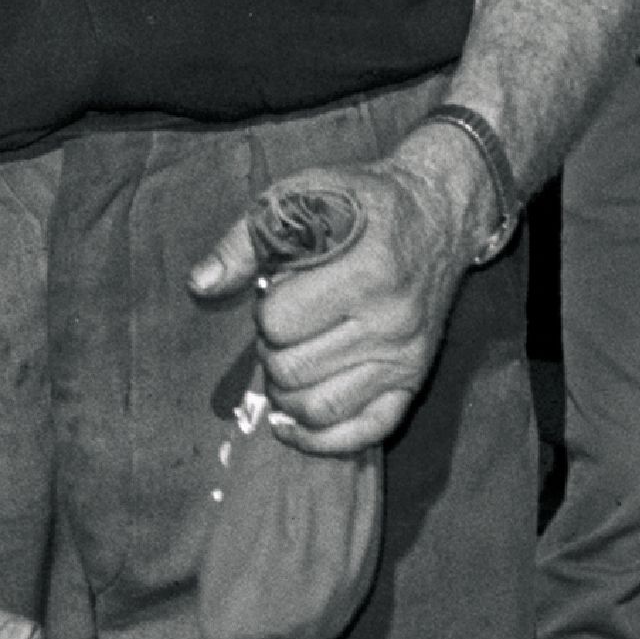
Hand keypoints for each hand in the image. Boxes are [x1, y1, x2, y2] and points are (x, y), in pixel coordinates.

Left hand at [210, 146, 475, 457]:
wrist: (437, 213)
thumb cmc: (361, 204)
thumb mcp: (301, 199)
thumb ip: (245, 242)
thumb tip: (201, 285)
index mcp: (364, 272)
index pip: (278, 323)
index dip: (265, 310)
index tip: (280, 291)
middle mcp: (390, 321)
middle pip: (291, 370)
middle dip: (272, 351)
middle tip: (285, 327)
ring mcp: (405, 357)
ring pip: (319, 409)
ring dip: (287, 394)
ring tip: (291, 362)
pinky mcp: (415, 380)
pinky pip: (366, 432)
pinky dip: (322, 439)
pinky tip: (293, 425)